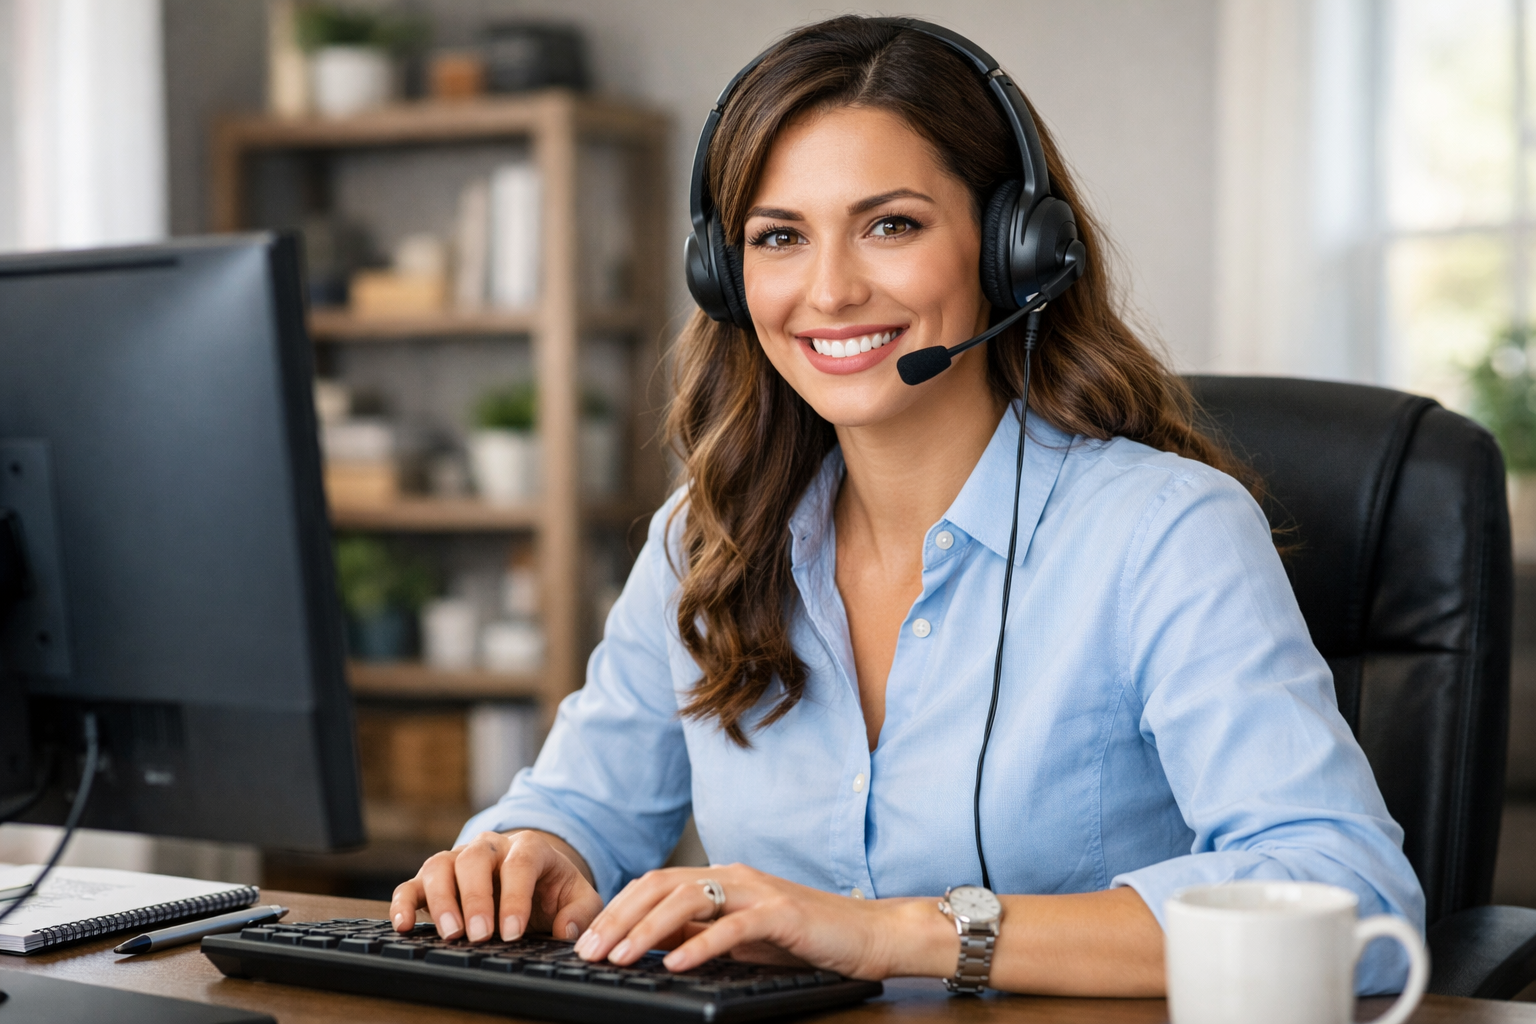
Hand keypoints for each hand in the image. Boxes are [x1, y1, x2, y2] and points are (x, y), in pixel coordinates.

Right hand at [390, 830, 601, 943]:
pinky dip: (403, 903)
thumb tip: (566, 931)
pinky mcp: (433, 879)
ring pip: (440, 866)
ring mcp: (458, 860)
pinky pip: (412, 885)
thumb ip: (580, 912)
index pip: (520, 864)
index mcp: (528, 847)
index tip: (513, 931)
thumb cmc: (553, 889)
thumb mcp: (578, 897)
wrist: (531, 878)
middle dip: (476, 899)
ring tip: (451, 935)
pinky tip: (404, 926)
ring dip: (441, 901)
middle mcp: (490, 848)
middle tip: (480, 935)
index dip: (515, 897)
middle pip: (474, 860)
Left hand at [570, 863, 954, 979]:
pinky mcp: (783, 914)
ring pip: (690, 899)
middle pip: (662, 886)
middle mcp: (735, 877)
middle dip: (620, 918)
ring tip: (621, 957)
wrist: (869, 934)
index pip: (655, 885)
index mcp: (722, 879)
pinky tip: (677, 964)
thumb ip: (701, 934)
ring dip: (649, 930)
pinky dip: (702, 944)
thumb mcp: (741, 938)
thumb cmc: (805, 939)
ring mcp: (759, 892)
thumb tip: (650, 946)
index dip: (617, 909)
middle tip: (589, 950)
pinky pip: (734, 926)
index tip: (586, 941)